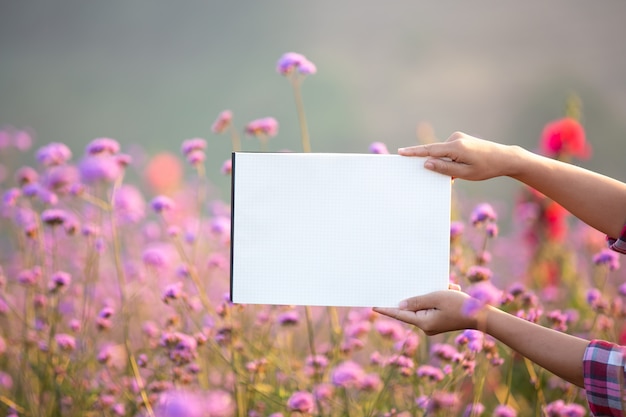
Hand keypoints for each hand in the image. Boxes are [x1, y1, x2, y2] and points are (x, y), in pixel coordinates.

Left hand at [373, 286, 476, 335]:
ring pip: (426, 304)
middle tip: (426, 287)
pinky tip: (452, 291)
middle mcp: (426, 326)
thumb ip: (418, 300)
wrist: (483, 316)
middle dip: (421, 294)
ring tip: (449, 289)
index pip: (400, 314)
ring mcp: (433, 324)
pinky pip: (434, 306)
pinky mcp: (440, 321)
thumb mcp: (437, 298)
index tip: (373, 306)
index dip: (386, 309)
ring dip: (434, 294)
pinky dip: (441, 297)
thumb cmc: (460, 306)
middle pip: (414, 307)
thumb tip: (402, 304)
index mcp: (423, 322)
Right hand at [398, 132, 521, 180]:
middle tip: (444, 174)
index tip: (401, 152)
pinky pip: (448, 151)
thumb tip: (426, 163)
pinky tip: (461, 168)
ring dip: (445, 163)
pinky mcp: (460, 139)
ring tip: (460, 173)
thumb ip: (444, 169)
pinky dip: (449, 160)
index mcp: (456, 147)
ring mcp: (458, 137)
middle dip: (433, 163)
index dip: (414, 152)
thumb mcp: (465, 173)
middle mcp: (455, 139)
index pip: (429, 150)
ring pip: (442, 153)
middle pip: (434, 152)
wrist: (504, 158)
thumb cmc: (486, 168)